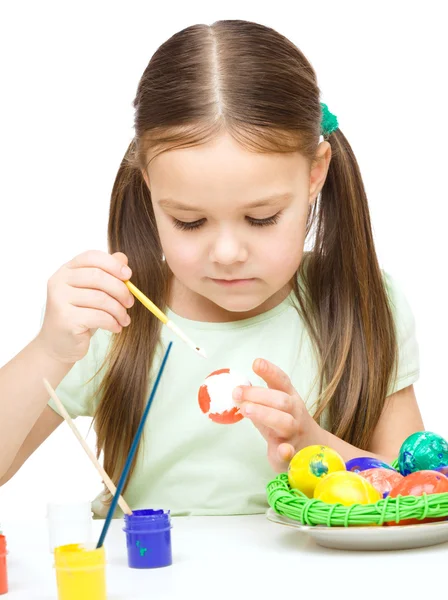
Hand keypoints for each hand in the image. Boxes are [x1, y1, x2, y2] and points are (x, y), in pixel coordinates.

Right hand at [36, 250, 133, 363]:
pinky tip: (116, 328)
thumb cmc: (79, 315)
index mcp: (66, 270)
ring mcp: (60, 300)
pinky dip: (113, 322)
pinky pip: (99, 316)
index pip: (91, 257)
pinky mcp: (65, 319)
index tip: (128, 275)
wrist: (59, 344)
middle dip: (120, 290)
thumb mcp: (93, 292)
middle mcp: (59, 282)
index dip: (113, 264)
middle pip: (98, 276)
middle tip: (130, 303)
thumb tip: (123, 258)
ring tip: (124, 319)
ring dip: (119, 310)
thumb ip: (106, 273)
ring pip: (101, 298)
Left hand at [232, 358, 319, 472]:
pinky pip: (291, 453)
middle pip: (281, 400)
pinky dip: (287, 451)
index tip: (256, 363)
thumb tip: (237, 392)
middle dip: (258, 394)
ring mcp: (294, 433)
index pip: (282, 381)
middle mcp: (295, 413)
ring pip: (285, 422)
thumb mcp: (276, 408)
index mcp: (290, 398)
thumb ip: (258, 400)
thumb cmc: (287, 424)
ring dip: (265, 414)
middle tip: (237, 392)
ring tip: (246, 410)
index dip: (270, 371)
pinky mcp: (292, 454)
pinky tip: (283, 450)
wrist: (313, 449)